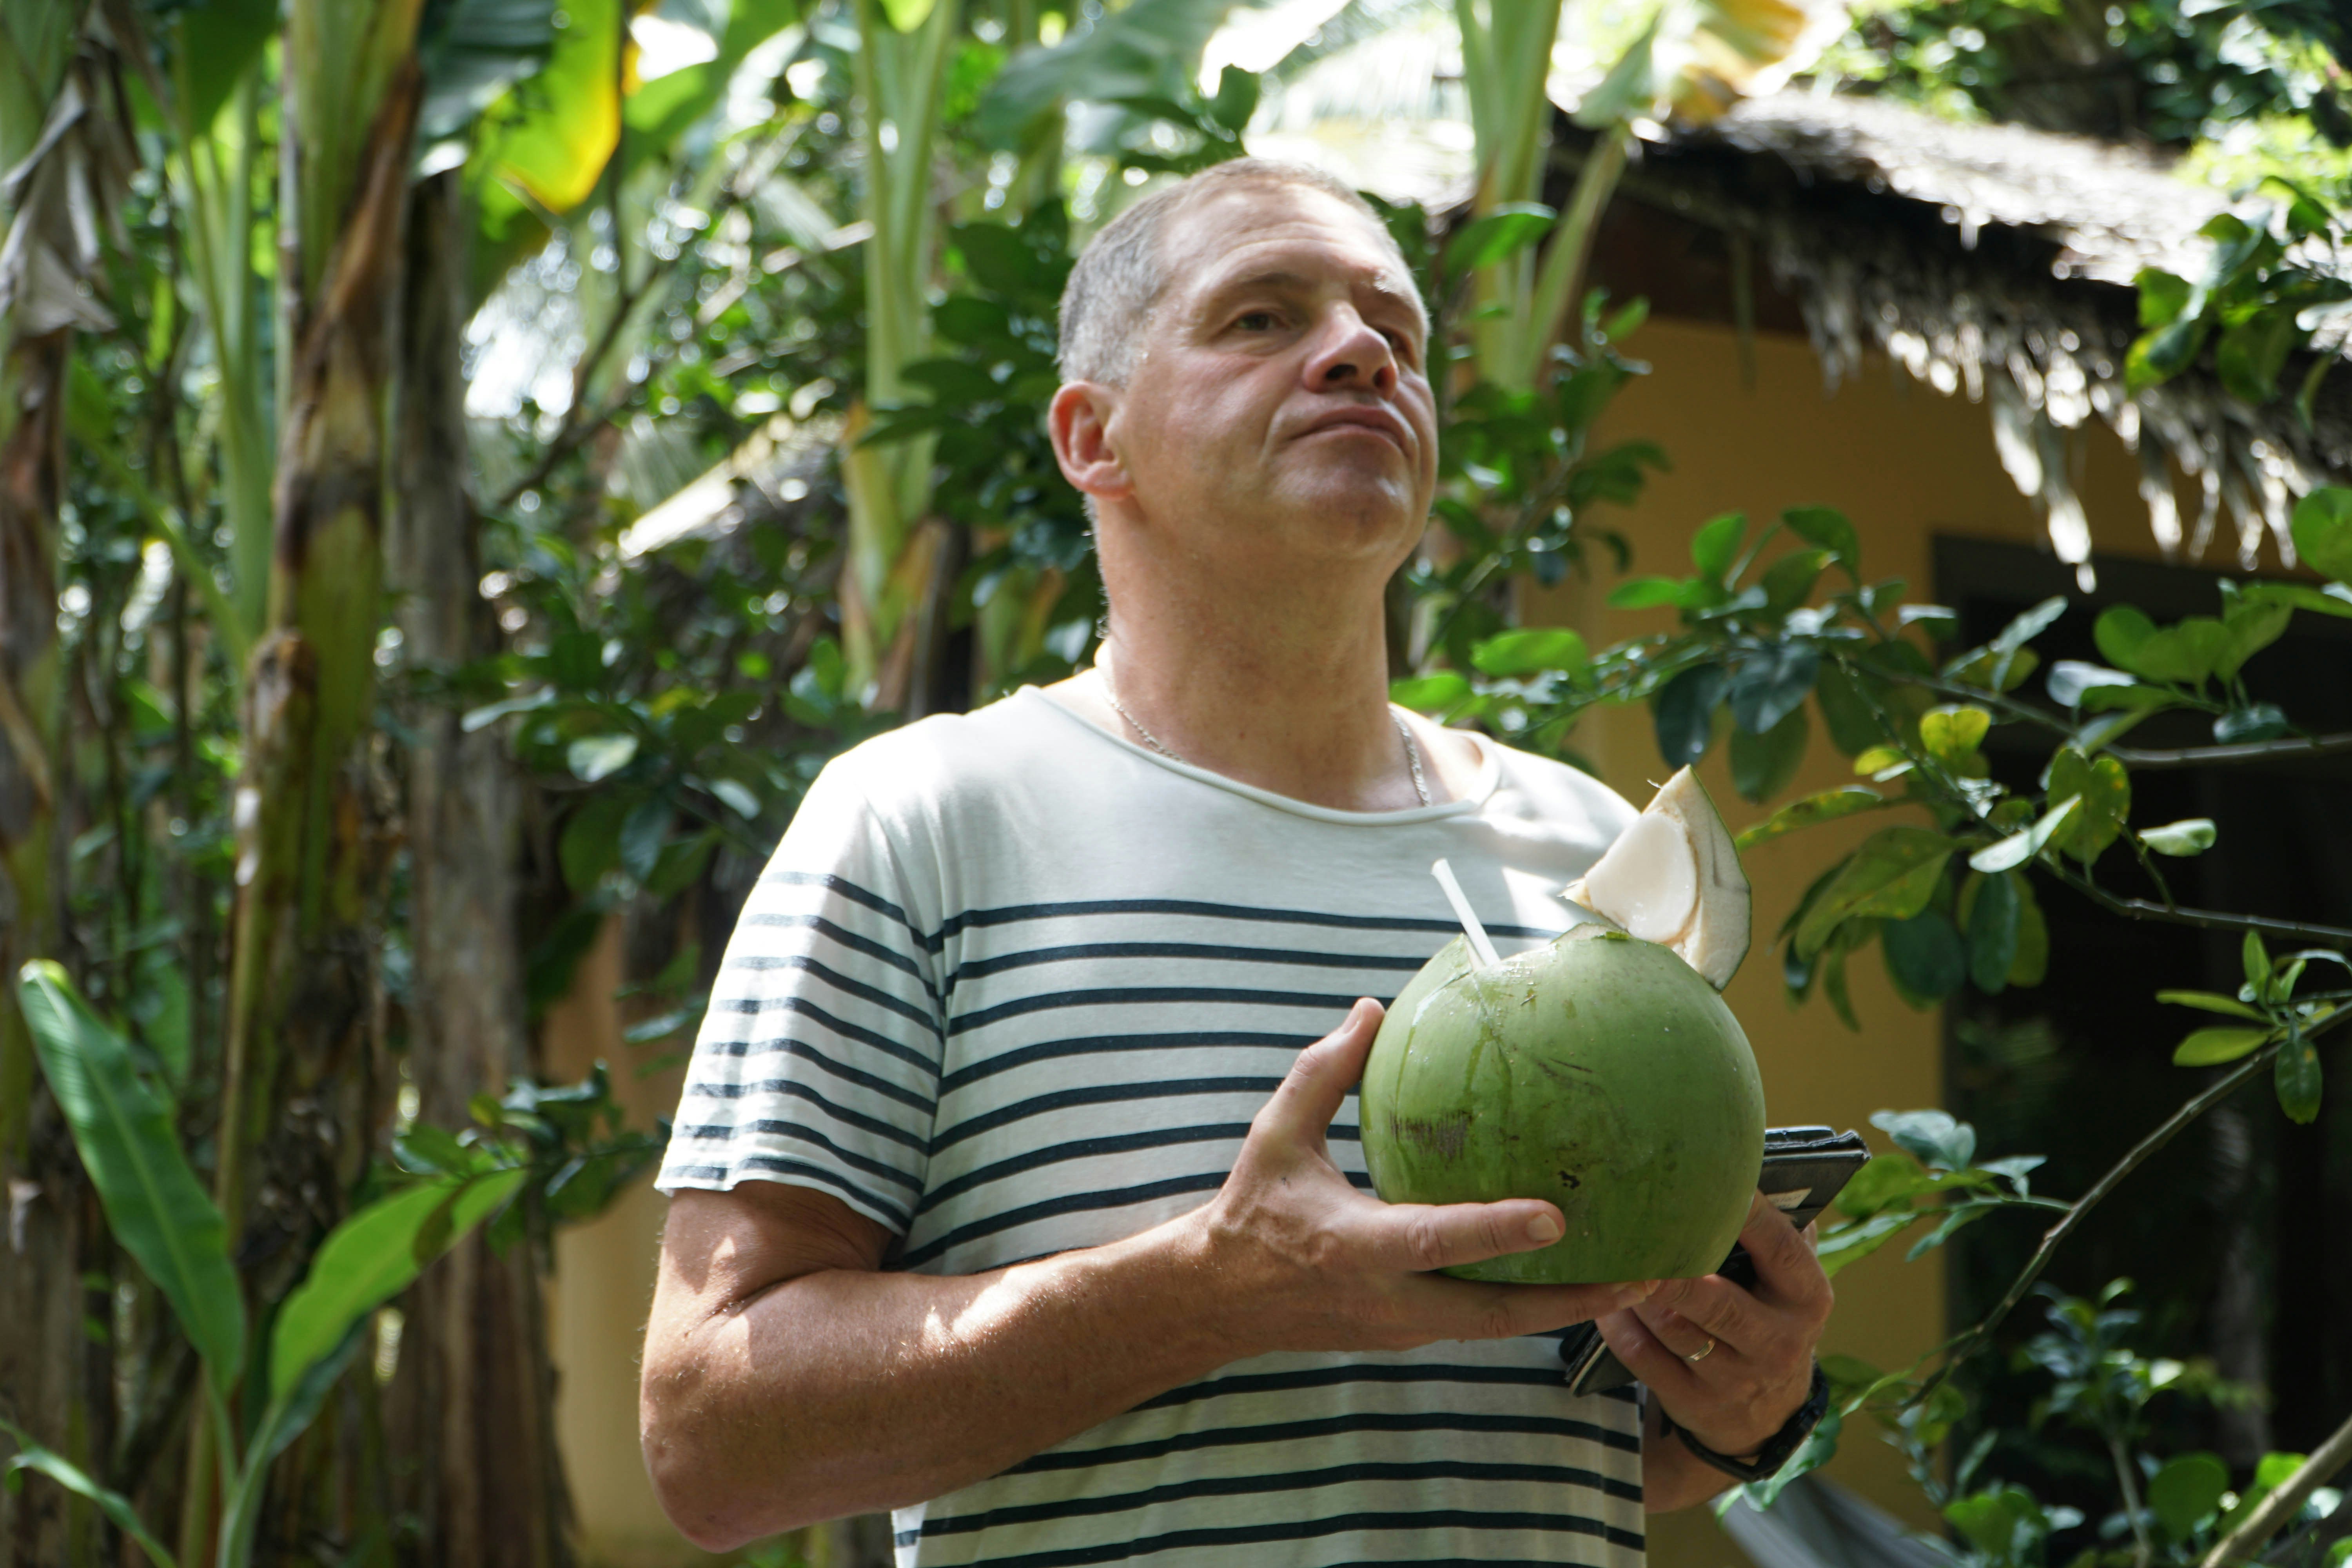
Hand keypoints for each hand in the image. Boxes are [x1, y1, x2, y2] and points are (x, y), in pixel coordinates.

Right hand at [1191, 998, 1656, 1356]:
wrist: (1220, 1299)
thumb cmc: (1252, 1208)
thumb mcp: (1275, 1135)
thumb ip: (1323, 1073)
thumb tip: (1372, 1009)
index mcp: (1357, 1246)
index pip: (1436, 1240)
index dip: (1495, 1229)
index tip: (1556, 1216)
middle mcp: (1390, 1300)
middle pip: (1497, 1315)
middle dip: (1574, 1301)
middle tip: (1646, 1274)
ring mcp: (1404, 1327)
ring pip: (1501, 1327)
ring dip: (1569, 1309)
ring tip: (1641, 1280)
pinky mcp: (1412, 1335)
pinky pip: (1485, 1323)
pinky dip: (1534, 1307)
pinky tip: (1580, 1280)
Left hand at [1595, 1191, 1833, 1455]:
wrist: (1766, 1414)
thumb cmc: (1768, 1315)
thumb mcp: (1786, 1281)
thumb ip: (1773, 1231)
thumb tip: (1740, 1166)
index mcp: (1807, 1299)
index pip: (1777, 1247)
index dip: (1742, 1213)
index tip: (1705, 1178)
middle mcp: (1777, 1342)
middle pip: (1718, 1300)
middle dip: (1673, 1268)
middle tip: (1635, 1229)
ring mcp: (1736, 1379)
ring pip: (1673, 1326)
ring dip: (1637, 1290)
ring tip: (1611, 1255)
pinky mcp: (1695, 1402)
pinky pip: (1643, 1356)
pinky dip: (1619, 1324)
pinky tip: (1602, 1298)